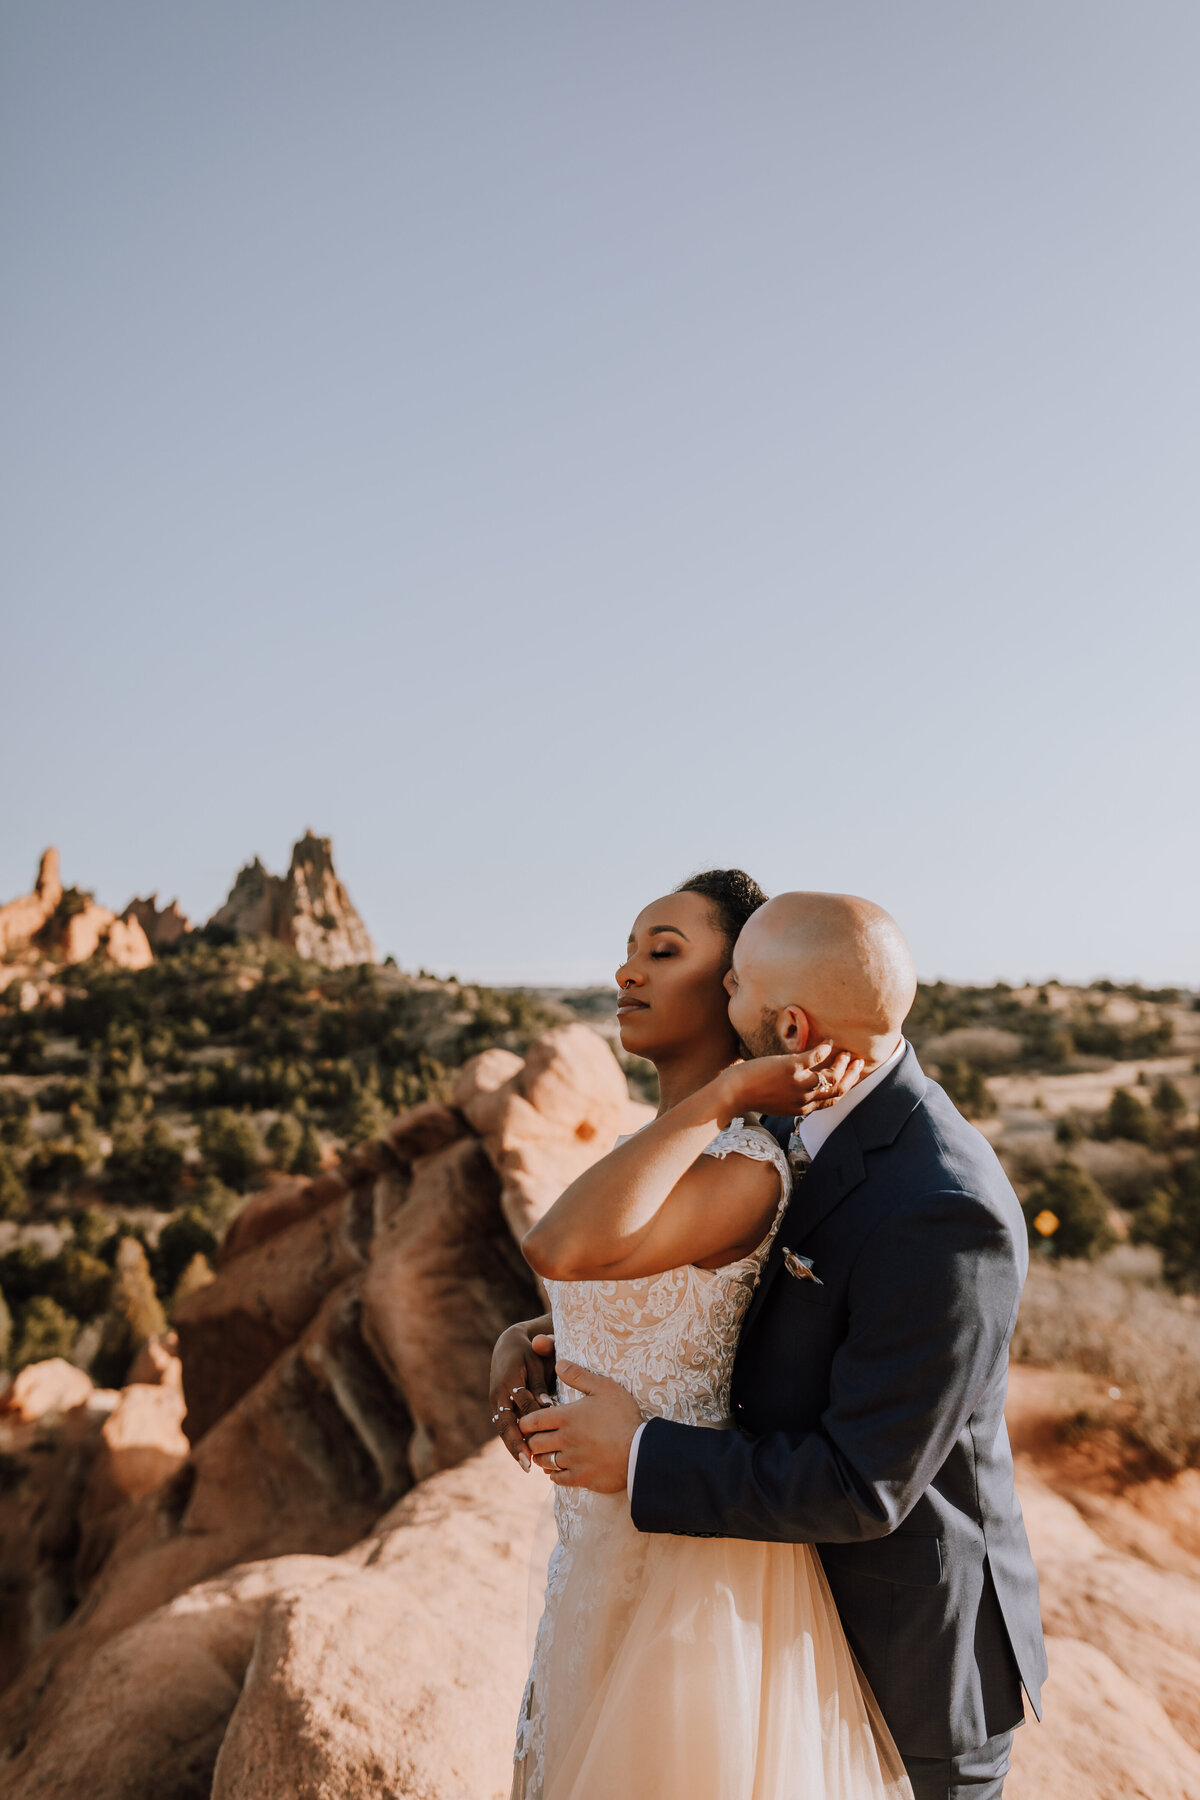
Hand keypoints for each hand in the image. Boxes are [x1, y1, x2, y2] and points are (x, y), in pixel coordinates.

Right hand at [489, 1318, 555, 1469]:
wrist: (508, 1346)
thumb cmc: (528, 1353)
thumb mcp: (535, 1363)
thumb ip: (539, 1385)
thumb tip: (546, 1406)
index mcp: (507, 1383)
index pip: (519, 1407)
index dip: (529, 1424)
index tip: (540, 1441)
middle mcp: (498, 1396)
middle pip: (506, 1425)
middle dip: (516, 1446)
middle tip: (527, 1465)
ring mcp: (497, 1403)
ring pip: (505, 1429)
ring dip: (514, 1448)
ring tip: (527, 1467)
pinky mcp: (501, 1408)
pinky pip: (506, 1427)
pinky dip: (514, 1442)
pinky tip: (525, 1457)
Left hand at [517, 1359, 642, 1493]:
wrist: (640, 1450)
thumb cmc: (623, 1416)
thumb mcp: (604, 1388)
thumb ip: (579, 1375)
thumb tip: (558, 1363)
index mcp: (566, 1417)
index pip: (531, 1421)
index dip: (525, 1422)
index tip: (527, 1422)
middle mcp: (564, 1440)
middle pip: (534, 1443)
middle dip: (532, 1440)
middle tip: (536, 1438)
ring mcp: (572, 1461)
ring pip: (544, 1462)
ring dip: (542, 1458)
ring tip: (546, 1453)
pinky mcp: (582, 1478)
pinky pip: (559, 1480)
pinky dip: (555, 1475)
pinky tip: (559, 1470)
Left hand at [730, 1045, 863, 1117]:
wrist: (732, 1094)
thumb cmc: (749, 1096)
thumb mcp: (776, 1103)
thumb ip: (791, 1097)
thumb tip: (799, 1086)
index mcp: (801, 1108)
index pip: (832, 1100)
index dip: (846, 1088)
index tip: (852, 1077)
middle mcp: (804, 1099)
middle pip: (838, 1089)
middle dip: (852, 1076)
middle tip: (858, 1063)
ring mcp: (799, 1084)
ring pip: (832, 1076)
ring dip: (842, 1063)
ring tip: (845, 1052)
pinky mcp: (791, 1068)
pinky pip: (815, 1057)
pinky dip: (824, 1049)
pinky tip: (827, 1042)